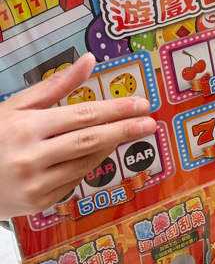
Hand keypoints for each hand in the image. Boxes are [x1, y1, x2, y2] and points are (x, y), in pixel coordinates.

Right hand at [0, 53, 156, 220]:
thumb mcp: (15, 106)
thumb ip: (55, 86)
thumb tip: (88, 61)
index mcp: (25, 127)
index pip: (82, 116)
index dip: (115, 110)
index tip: (141, 104)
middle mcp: (31, 157)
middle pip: (90, 141)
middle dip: (124, 130)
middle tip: (150, 122)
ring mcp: (35, 183)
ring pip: (86, 163)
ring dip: (108, 147)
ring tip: (123, 133)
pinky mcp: (39, 202)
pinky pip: (74, 180)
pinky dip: (87, 164)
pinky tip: (94, 152)